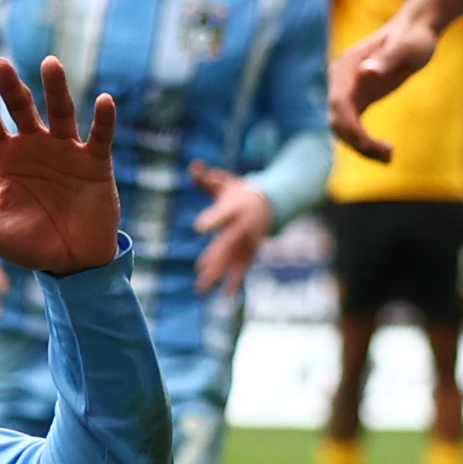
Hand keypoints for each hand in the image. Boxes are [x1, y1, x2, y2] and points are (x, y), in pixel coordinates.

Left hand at [0, 54, 119, 283]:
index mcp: (5, 157)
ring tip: (50, 64)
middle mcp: (34, 146)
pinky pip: (100, 137)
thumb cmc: (27, 245)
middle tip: (0, 63)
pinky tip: (104, 101)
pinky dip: (103, 120)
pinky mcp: (95, 162)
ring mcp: (65, 151)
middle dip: (11, 87)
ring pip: (60, 113)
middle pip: (21, 108)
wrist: (71, 264)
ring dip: (56, 89)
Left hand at [186, 161, 275, 293]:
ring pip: (232, 259)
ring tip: (201, 288)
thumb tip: (193, 166)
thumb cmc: (238, 193)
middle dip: (214, 256)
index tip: (199, 227)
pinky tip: (225, 297)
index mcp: (235, 208)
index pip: (223, 214)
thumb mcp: (224, 183)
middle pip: (228, 242)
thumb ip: (207, 178)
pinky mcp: (251, 252)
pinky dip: (236, 282)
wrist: (269, 204)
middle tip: (199, 268)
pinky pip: (243, 268)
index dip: (212, 219)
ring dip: (218, 274)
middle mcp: (243, 227)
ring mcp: (248, 242)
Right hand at [327, 12, 430, 158]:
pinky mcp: (358, 99)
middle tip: (389, 156)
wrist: (414, 31)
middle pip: (337, 120)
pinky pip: (353, 126)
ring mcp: (347, 90)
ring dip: (360, 147)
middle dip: (357, 142)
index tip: (371, 145)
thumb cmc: (413, 37)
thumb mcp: (407, 48)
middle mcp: (340, 80)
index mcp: (347, 67)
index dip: (350, 127)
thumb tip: (366, 72)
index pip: (338, 103)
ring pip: (342, 127)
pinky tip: (385, 151)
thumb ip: (387, 59)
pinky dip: (364, 142)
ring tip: (389, 157)